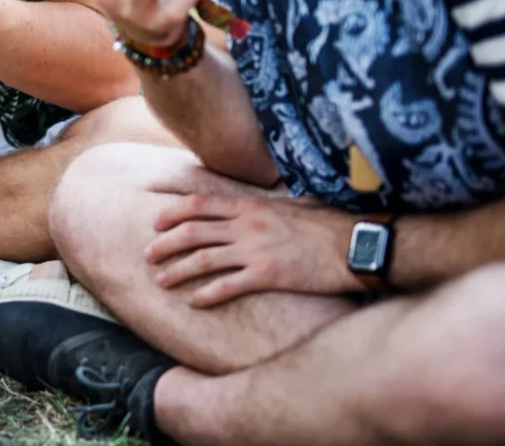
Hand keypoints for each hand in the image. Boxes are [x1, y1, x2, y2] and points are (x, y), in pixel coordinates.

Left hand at [146, 194, 362, 306]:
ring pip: (203, 260)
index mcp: (250, 205)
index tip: (155, 223)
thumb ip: (265, 205)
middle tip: (147, 255)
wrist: (356, 244)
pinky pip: (228, 286)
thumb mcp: (291, 204)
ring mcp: (256, 250)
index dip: (172, 214)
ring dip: (177, 270)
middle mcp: (247, 225)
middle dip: (165, 244)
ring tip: (161, 280)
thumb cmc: (328, 223)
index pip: (198, 205)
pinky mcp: (269, 276)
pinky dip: (207, 293)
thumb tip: (251, 204)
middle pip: (192, 232)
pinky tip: (193, 301)